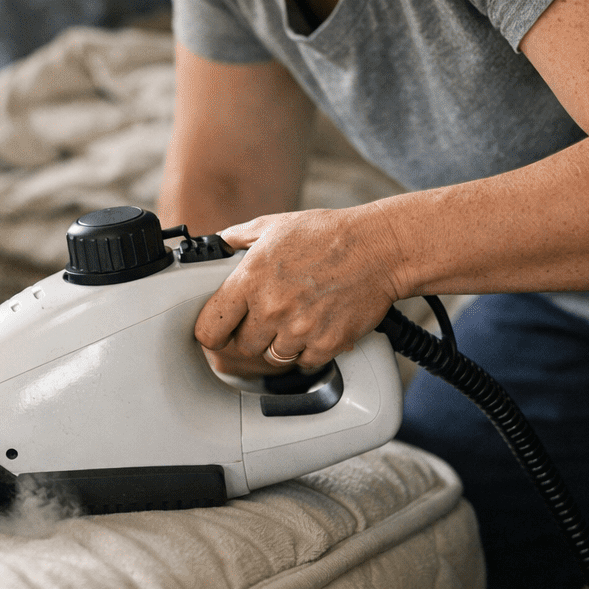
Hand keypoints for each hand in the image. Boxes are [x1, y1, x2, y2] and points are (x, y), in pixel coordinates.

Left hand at [195, 203, 406, 375]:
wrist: (378, 248)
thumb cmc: (328, 234)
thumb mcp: (274, 226)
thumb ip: (238, 237)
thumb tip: (219, 244)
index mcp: (250, 279)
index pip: (209, 328)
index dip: (211, 332)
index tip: (218, 331)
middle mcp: (271, 308)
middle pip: (242, 347)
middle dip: (250, 336)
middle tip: (266, 321)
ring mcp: (299, 329)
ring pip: (273, 357)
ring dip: (280, 345)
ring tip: (294, 321)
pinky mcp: (326, 344)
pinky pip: (304, 363)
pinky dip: (308, 351)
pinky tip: (315, 328)